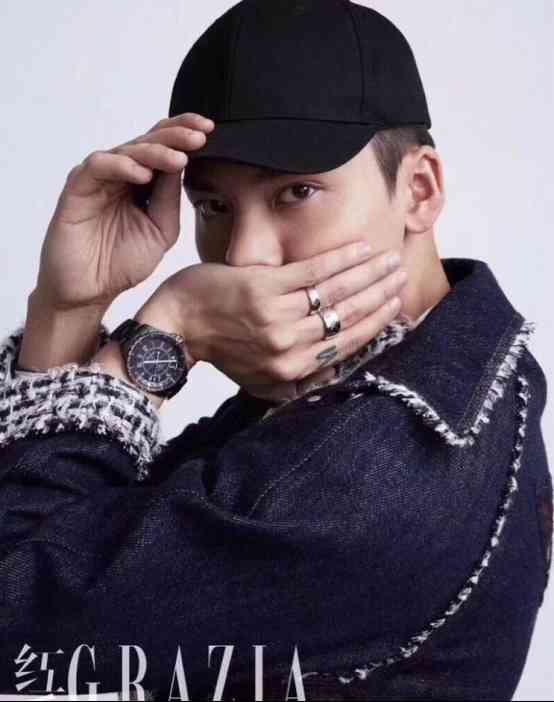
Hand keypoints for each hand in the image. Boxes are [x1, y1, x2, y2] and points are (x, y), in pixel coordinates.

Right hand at [31, 111, 214, 313]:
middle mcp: (120, 174)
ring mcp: (99, 179)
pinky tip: (144, 174)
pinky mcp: (78, 188)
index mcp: (142, 181)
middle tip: (199, 136)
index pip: (164, 147)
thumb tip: (183, 162)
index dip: (185, 134)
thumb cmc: (122, 262)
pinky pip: (99, 166)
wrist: (90, 291)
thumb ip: (170, 198)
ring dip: (155, 151)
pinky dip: (122, 166)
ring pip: (127, 150)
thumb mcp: (161, 229)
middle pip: (148, 142)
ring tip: (178, 158)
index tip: (210, 130)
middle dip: (176, 136)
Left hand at [134, 242, 407, 402]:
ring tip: (389, 260)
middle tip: (400, 276)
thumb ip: (296, 380)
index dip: (377, 322)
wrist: (177, 325)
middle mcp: (289, 346)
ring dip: (369, 274)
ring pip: (337, 292)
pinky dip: (342, 259)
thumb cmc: (219, 348)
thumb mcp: (258, 379)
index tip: (396, 304)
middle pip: (349, 316)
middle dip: (381, 294)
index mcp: (292, 369)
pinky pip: (314, 271)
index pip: (348, 343)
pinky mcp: (264, 288)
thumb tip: (335, 372)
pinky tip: (361, 248)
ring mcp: (277, 316)